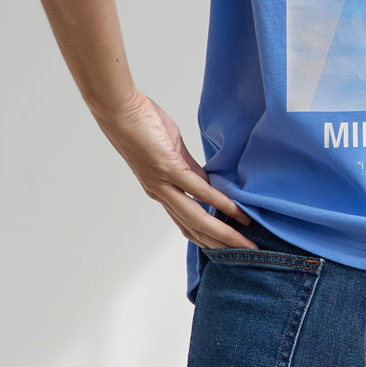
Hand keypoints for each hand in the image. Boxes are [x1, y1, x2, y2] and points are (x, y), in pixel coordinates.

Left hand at [93, 89, 256, 250]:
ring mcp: (163, 183)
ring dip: (223, 233)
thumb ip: (191, 171)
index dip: (208, 237)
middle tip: (247, 255)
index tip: (229, 247)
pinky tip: (235, 212)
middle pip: (194, 228)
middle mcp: (161, 193)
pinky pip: (198, 190)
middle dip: (221, 244)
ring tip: (244, 242)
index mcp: (161, 190)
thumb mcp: (171, 152)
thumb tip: (211, 186)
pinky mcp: (168, 168)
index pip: (187, 222)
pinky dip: (219, 203)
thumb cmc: (142, 125)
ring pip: (196, 217)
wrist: (118, 111)